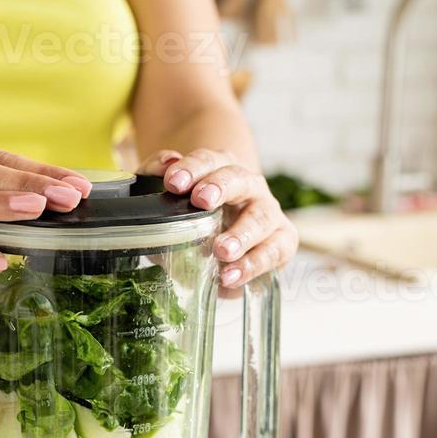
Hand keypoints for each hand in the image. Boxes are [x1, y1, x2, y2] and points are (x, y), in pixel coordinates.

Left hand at [139, 148, 297, 291]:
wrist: (226, 240)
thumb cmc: (194, 216)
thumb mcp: (169, 199)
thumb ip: (154, 176)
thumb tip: (163, 164)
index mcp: (221, 168)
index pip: (208, 160)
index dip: (192, 168)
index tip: (173, 182)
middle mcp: (249, 186)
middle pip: (239, 179)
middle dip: (221, 187)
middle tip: (202, 201)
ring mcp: (269, 213)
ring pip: (262, 217)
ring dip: (242, 233)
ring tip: (222, 251)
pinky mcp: (282, 241)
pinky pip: (274, 250)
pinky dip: (253, 264)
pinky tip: (229, 277)